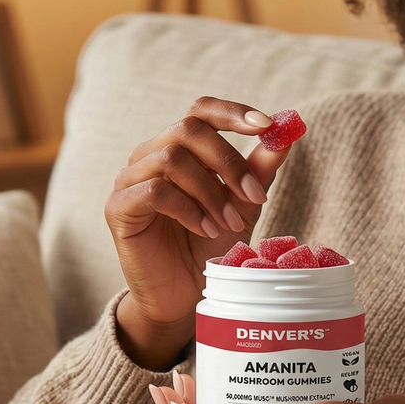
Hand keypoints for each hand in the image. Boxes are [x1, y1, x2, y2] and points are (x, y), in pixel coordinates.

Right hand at [106, 98, 289, 369]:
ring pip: (172, 159)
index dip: (232, 112)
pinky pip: (155, 191)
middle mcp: (148, 155)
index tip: (266, 125)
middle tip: (254, 196)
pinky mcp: (118, 208)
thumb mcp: (240, 204)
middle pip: (188, 129)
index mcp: (176, 147)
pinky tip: (205, 230)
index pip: (200, 110)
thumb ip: (257, 170)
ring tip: (228, 223)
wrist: (181, 293)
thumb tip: (285, 136)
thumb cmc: (207, 245)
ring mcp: (128, 179)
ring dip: (210, 192)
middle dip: (229, 162)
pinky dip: (188, 209)